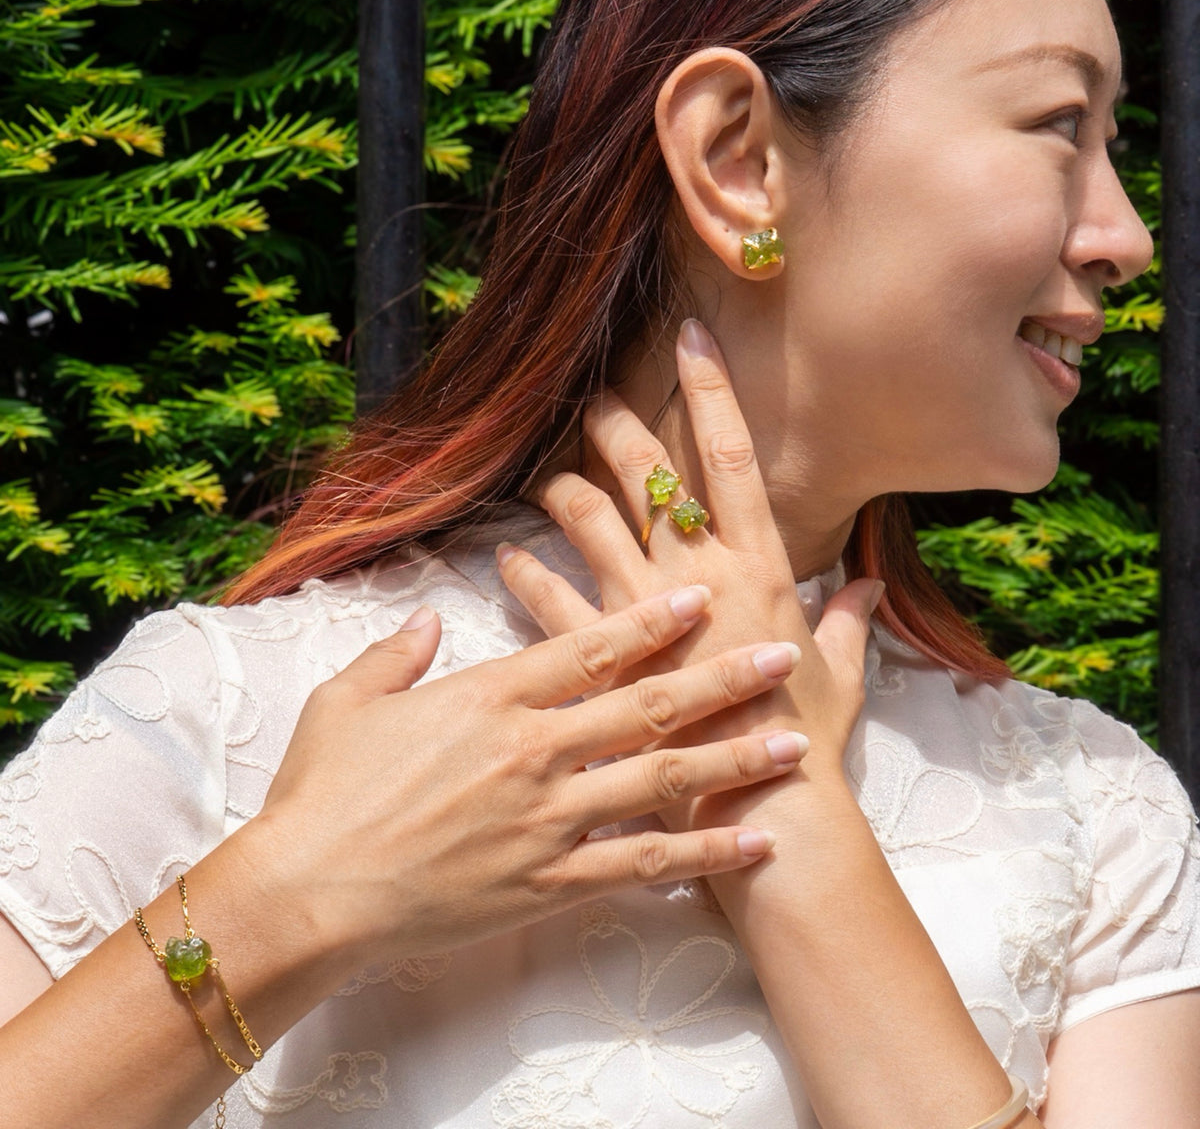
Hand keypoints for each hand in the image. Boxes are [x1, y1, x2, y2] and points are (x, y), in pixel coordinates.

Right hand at [253, 587, 809, 965]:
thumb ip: (397, 654)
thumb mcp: (345, 702)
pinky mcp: (549, 882)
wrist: (309, 892)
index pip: (589, 647)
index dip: (652, 619)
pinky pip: (640, 865)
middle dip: (722, 678)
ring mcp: (547, 819)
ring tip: (792, 745)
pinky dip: (700, 853)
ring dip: (732, 759)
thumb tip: (427, 620)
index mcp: (490, 698)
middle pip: (647, 705)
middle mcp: (533, 750)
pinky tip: (748, 842)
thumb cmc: (323, 792)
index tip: (703, 597)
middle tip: (781, 656)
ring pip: (660, 780)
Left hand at [499, 319, 881, 790]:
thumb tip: (867, 586)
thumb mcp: (841, 676)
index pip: (734, 455)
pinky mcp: (602, 659)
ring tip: (542, 478)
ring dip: (560, 490)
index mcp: (761, 567)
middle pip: (649, 474)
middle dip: (616, 425)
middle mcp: (699, 574)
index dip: (710, 389)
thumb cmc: (804, 743)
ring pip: (589, 521)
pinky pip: (549, 601)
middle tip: (591, 398)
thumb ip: (848, 620)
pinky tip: (506, 560)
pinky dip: (524, 575)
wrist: (761, 814)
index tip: (687, 334)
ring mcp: (644, 614)